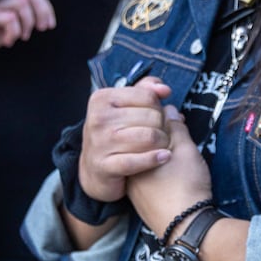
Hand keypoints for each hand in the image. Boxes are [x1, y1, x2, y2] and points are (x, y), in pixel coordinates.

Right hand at [0, 0, 54, 54]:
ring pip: (21, 3)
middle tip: (42, 29)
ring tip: (23, 37)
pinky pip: (8, 18)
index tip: (50, 26)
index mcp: (7, 0)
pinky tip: (8, 42)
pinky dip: (14, 32)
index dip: (45, 6)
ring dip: (28, 23)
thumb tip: (45, 21)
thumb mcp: (9, 28)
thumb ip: (24, 21)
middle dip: (42, 10)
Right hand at [78, 76, 174, 202]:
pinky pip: (139, 160)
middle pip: (153, 117)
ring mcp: (99, 142)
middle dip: (163, 127)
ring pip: (150, 137)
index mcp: (102, 99)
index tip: (155, 116)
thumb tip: (164, 89)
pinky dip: (155, 158)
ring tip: (162, 146)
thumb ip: (146, 91)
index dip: (159, 107)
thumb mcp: (126, 107)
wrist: (96, 170)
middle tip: (161, 135)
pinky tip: (164, 157)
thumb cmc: (117, 133)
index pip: (149, 97)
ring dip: (163, 143)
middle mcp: (98, 118)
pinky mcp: (104, 166)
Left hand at [124, 110, 211, 239]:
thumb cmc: (185, 185)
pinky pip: (150, 179)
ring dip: (163, 156)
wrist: (185, 226)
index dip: (163, 120)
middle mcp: (129, 170)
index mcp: (135, 154)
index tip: (178, 122)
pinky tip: (177, 178)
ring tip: (183, 159)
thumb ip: (175, 128)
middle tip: (183, 140)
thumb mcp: (185, 149)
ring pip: (148, 163)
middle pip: (145, 146)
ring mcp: (135, 188)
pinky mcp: (143, 202)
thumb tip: (166, 110)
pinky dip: (161, 173)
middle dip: (163, 138)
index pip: (145, 128)